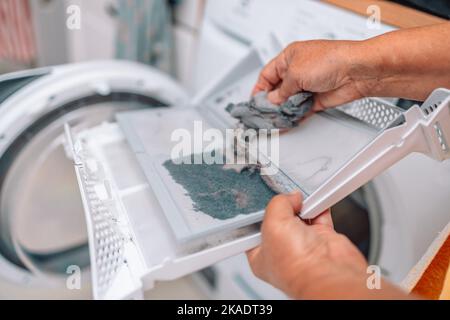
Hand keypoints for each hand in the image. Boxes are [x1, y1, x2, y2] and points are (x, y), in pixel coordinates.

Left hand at [246, 192, 367, 298]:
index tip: (262, 200)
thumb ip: (278, 204)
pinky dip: (318, 207)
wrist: (328, 272)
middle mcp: (282, 252)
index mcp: (261, 256)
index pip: (255, 230)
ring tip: (299, 199)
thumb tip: (290, 197)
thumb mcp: (273, 223)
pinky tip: (314, 200)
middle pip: (279, 220)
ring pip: (300, 217)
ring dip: (301, 206)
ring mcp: (303, 245)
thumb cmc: (295, 264)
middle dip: (283, 207)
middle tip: (284, 198)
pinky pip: (319, 216)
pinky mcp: (322, 239)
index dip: (258, 214)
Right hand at [252, 40, 377, 109]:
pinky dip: (294, 116)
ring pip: (289, 101)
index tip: (255, 101)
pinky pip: (301, 110)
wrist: (356, 71)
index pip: (268, 74)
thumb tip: (273, 100)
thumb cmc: (330, 60)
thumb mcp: (295, 74)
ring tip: (274, 120)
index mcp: (290, 57)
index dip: (260, 88)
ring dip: (282, 111)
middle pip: (278, 89)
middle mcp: (298, 70)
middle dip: (270, 102)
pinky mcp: (317, 98)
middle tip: (263, 113)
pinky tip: (287, 122)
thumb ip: (281, 90)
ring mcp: (308, 85)